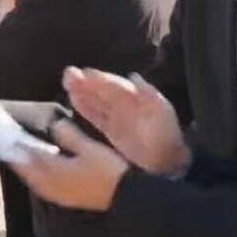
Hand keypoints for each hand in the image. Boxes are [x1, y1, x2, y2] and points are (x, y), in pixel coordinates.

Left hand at [10, 120, 129, 211]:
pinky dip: (33, 177)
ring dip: (23, 167)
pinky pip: (40, 186)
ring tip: (18, 155)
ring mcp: (56, 194)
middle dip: (15, 157)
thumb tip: (55, 125)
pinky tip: (37, 171)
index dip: (16, 145)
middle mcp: (50, 184)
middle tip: (6, 145)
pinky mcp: (64, 199)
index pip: (28, 155)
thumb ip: (69, 136)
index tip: (5, 135)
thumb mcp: (90, 148)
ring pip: (31, 179)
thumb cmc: (109, 171)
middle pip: (25, 169)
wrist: (125, 198)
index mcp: (54, 170)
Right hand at [63, 67, 190, 173]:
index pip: (115, 85)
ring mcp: (117, 118)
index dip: (100, 78)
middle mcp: (125, 105)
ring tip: (67, 84)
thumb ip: (148, 94)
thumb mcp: (161, 113)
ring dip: (82, 92)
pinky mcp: (112, 132)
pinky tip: (74, 100)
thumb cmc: (165, 138)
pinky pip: (95, 116)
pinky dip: (84, 108)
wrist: (169, 165)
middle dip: (86, 82)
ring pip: (96, 101)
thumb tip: (133, 76)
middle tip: (68, 74)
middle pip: (103, 90)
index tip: (84, 72)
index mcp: (137, 99)